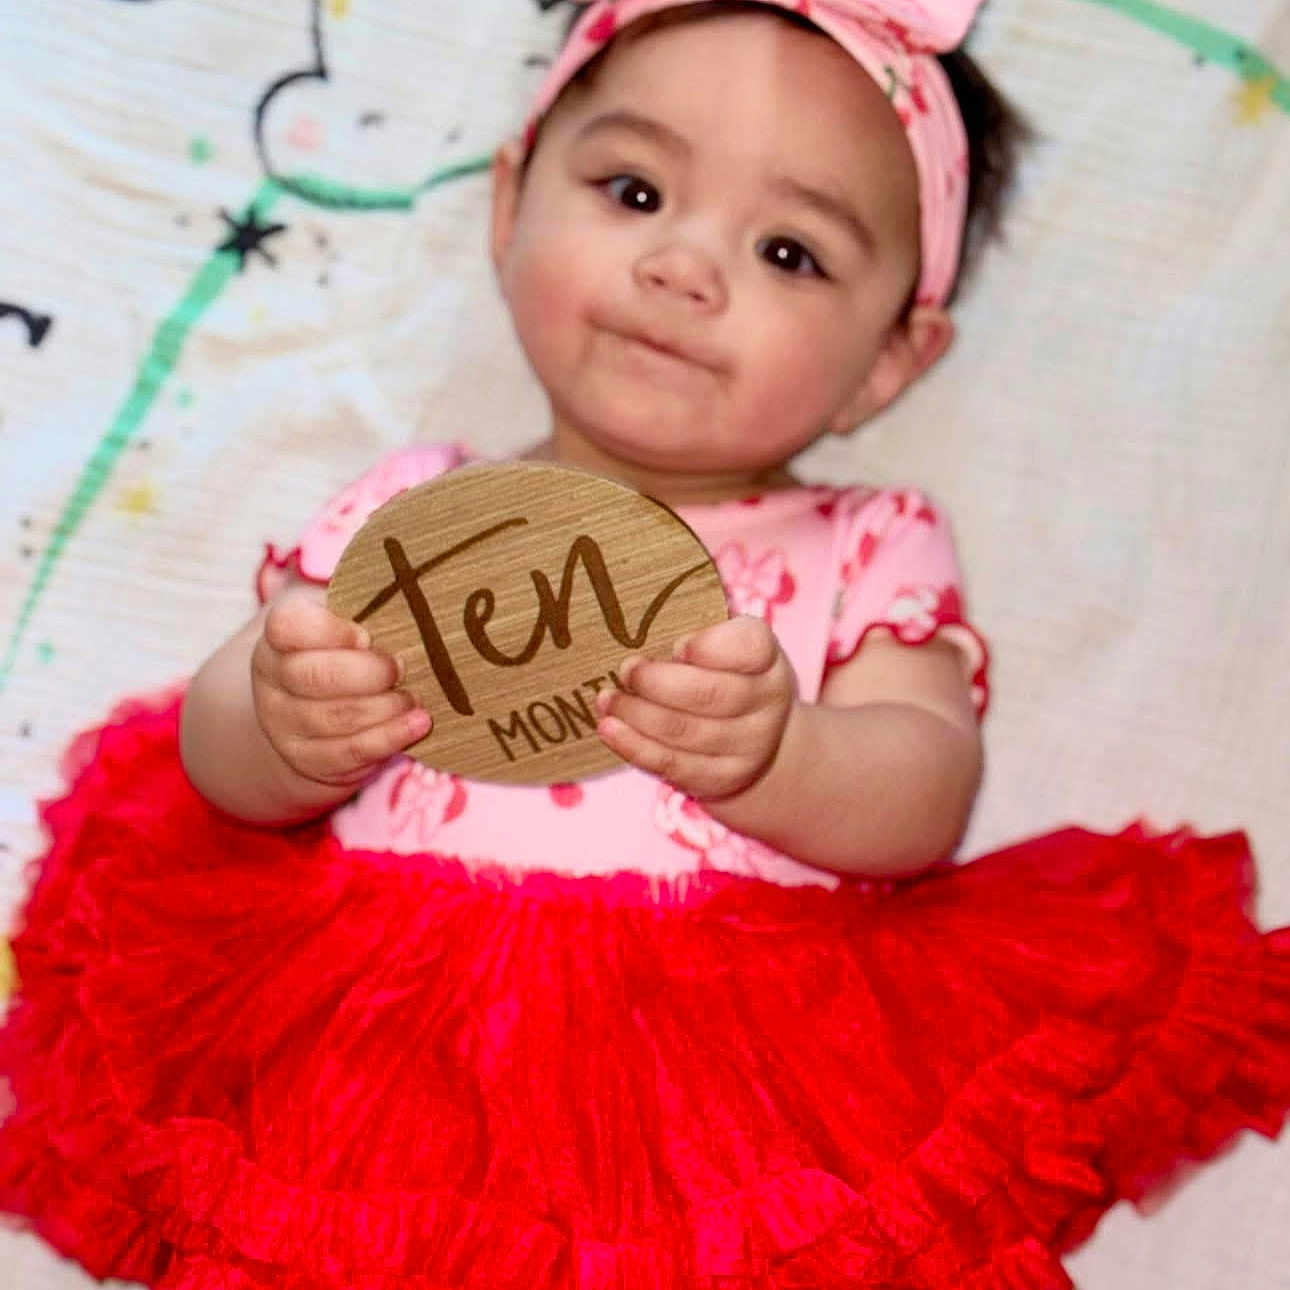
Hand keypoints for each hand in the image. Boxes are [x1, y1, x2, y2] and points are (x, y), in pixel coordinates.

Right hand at [251, 590, 430, 787]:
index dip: (331, 631)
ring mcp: (284, 724)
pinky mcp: (308, 760)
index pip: (288, 626)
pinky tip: (418, 723)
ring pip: (337, 718)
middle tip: (401, 667)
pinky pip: (351, 751)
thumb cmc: (340, 652)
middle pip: (315, 677)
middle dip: (368, 674)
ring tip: (415, 697)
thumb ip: (363, 604)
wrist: (304, 713)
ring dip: (386, 707)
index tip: (366, 634)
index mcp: (278, 636)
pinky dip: (390, 737)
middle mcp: (272, 680)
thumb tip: (415, 582)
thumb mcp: (340, 618)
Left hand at [594, 615, 796, 799]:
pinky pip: (672, 764)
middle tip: (626, 670)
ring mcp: (748, 746)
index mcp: (767, 659)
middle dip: (656, 682)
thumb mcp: (728, 646)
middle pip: (708, 694)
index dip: (708, 647)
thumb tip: (636, 623)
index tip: (677, 645)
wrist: (762, 739)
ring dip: (636, 714)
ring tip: (607, 699)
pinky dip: (634, 746)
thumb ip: (697, 633)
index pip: (748, 647)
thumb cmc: (728, 676)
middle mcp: (766, 704)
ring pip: (684, 731)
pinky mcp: (723, 778)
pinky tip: (609, 729)